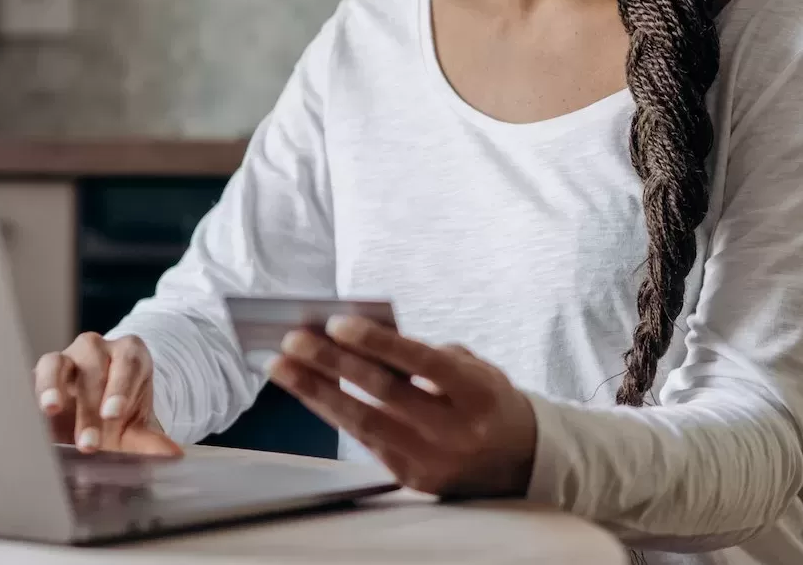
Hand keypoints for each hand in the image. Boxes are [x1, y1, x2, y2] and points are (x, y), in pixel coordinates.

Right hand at [34, 332, 182, 457]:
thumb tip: (172, 456)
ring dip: (53, 387)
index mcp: (130, 355)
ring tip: (51, 410)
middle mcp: (97, 350)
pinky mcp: (42, 374)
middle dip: (90, 407)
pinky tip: (34, 415)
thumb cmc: (119, 419)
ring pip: (57, 362)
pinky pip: (35, 376)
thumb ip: (151, 441)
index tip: (113, 415)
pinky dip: (36, 393)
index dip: (120, 386)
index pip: (128, 362)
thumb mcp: (137, 429)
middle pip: (93, 367)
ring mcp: (67, 358)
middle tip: (89, 444)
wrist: (95, 421)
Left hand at [268, 316, 536, 498]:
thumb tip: (360, 343)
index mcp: (477, 393)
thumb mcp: (473, 367)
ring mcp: (433, 460)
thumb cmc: (486, 399)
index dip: (377, 343)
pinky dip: (334, 414)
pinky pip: (365, 441)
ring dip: (316, 392)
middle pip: (384, 394)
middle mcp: (456, 431)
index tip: (336, 323)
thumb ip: (424, 356)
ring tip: (282, 368)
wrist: (520, 459)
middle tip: (293, 341)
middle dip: (332, 365)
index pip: (421, 363)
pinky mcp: (413, 479)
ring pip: (363, 424)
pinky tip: (309, 391)